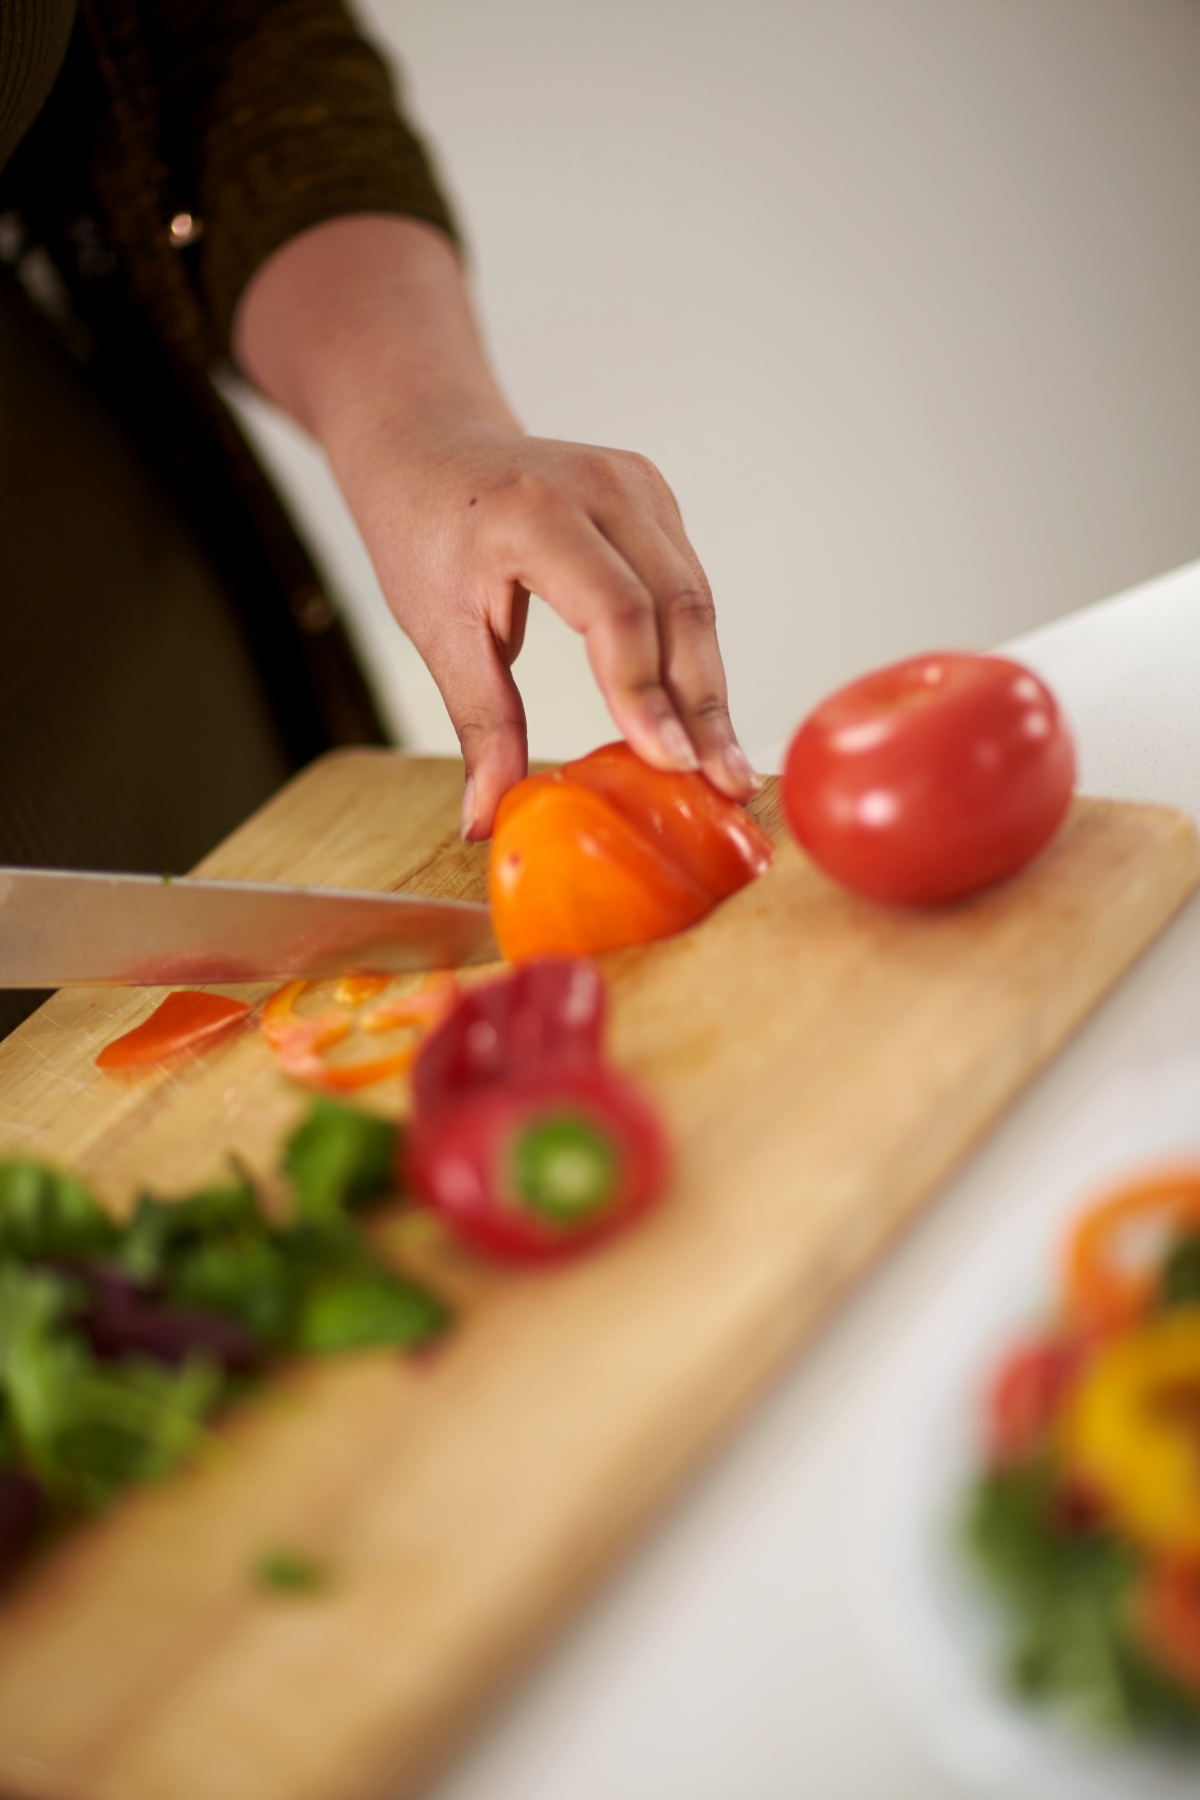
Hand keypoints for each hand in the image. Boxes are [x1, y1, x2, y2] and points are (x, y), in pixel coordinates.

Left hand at [234, 216, 757, 837]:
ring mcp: (638, 486)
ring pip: (695, 601)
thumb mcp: (437, 630)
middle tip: (725, 786)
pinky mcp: (656, 500)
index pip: (616, 609)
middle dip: (703, 706)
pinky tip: (704, 717)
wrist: (429, 442)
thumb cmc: (423, 529)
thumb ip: (480, 724)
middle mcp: (602, 487)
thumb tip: (485, 821)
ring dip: (711, 688)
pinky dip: (698, 655)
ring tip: (727, 768)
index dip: (647, 692)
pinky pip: (689, 588)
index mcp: (536, 513)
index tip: (670, 764)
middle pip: (676, 607)